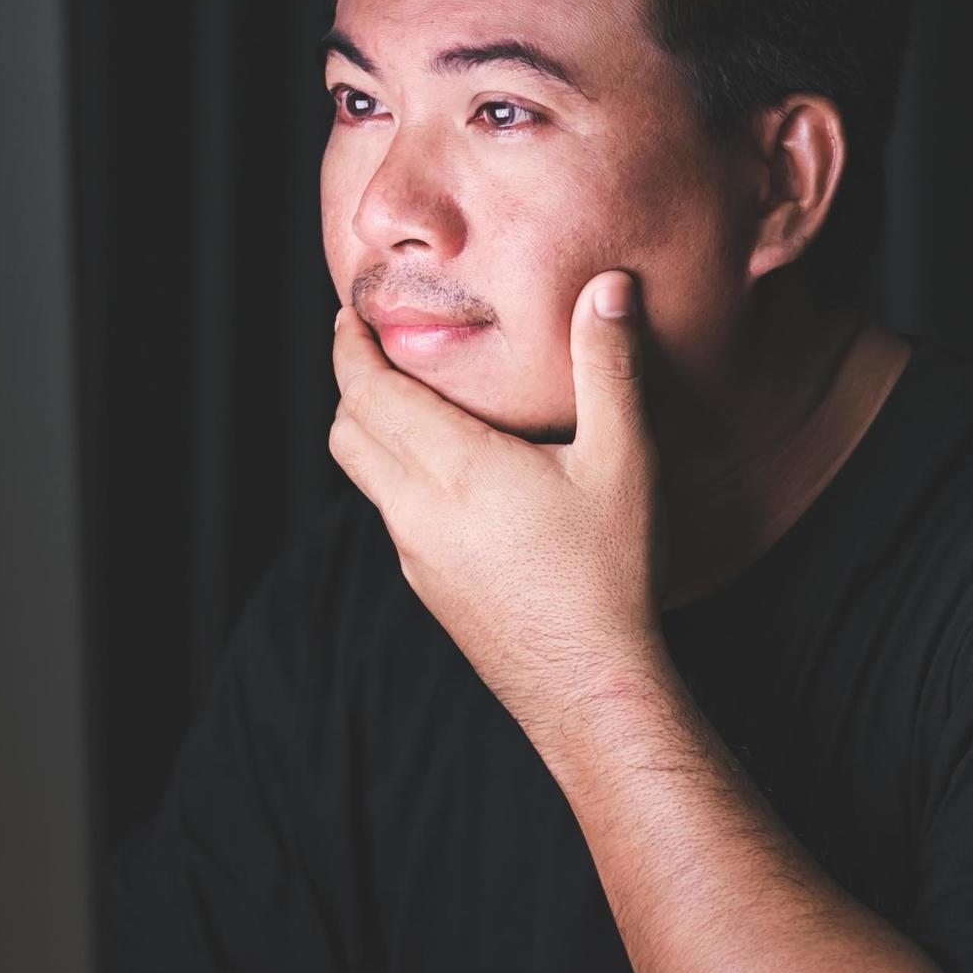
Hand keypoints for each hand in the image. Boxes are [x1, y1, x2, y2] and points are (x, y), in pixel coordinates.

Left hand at [329, 271, 668, 729]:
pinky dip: (397, 478)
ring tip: (409, 404)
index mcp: (455, 467)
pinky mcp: (426, 588)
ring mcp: (414, 555)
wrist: (589, 686)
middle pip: (347, 429)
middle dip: (353, 382)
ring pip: (363, 476)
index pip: (368, 391)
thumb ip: (611, 367)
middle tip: (376, 349)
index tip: (353, 315)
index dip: (350, 346)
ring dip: (371, 431)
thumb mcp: (624, 461)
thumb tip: (609, 287)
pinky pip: (391, 517)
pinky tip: (449, 478)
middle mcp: (416, 510)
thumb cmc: (612, 574)